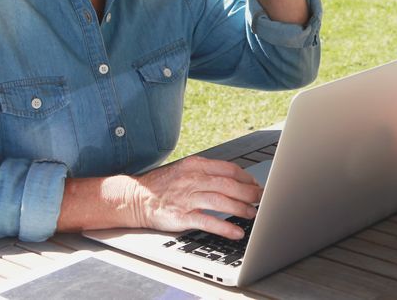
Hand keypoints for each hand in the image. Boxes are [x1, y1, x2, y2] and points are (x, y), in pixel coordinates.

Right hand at [124, 156, 262, 238]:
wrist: (135, 197)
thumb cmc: (161, 185)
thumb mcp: (184, 169)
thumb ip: (206, 172)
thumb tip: (233, 180)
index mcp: (195, 165)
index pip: (228, 169)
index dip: (246, 178)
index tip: (256, 185)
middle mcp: (192, 179)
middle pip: (229, 184)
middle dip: (249, 193)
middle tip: (261, 199)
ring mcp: (186, 197)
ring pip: (221, 201)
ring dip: (240, 208)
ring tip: (252, 214)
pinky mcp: (181, 216)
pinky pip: (208, 221)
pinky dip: (224, 227)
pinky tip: (236, 232)